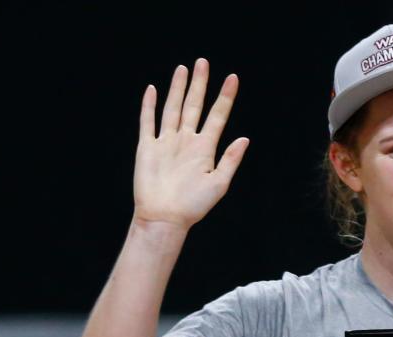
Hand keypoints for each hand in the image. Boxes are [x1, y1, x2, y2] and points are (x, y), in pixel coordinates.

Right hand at [133, 58, 248, 230]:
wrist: (165, 217)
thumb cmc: (194, 205)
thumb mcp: (219, 183)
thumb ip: (230, 159)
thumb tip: (244, 138)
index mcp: (205, 148)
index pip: (217, 116)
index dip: (225, 97)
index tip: (233, 78)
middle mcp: (187, 141)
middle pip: (194, 105)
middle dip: (200, 84)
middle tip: (203, 62)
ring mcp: (167, 142)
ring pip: (173, 108)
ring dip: (178, 89)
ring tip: (183, 69)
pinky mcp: (148, 147)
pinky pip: (148, 122)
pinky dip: (150, 106)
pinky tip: (154, 90)